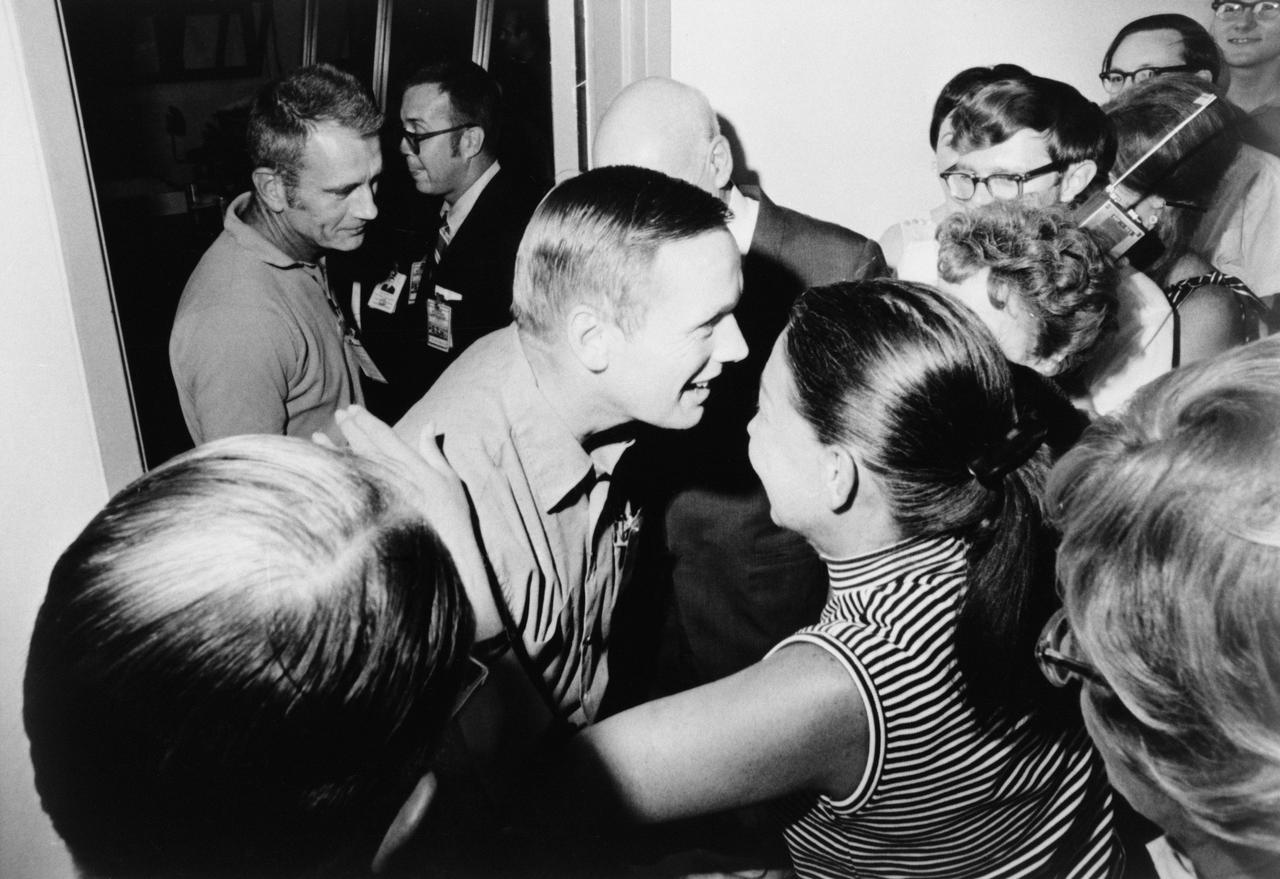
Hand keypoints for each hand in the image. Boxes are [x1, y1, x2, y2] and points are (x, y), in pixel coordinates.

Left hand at [325, 405, 472, 550]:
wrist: (446, 554)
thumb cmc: (453, 517)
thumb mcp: (449, 480)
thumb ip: (434, 452)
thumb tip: (429, 423)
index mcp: (411, 464)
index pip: (383, 435)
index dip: (366, 420)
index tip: (353, 408)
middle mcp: (392, 475)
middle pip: (364, 445)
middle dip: (350, 427)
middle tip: (339, 413)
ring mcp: (379, 495)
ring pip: (351, 465)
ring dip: (333, 448)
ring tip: (317, 436)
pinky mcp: (370, 514)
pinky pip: (347, 487)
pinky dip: (332, 475)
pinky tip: (320, 468)